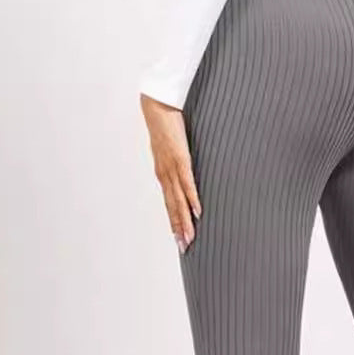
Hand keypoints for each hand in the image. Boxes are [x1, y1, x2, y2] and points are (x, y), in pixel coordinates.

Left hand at [140, 93, 201, 252]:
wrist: (156, 107)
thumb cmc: (165, 125)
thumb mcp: (170, 148)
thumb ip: (177, 161)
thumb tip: (183, 167)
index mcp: (163, 174)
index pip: (169, 203)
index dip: (174, 222)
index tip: (178, 238)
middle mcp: (165, 175)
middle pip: (173, 207)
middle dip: (178, 228)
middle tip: (184, 247)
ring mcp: (172, 169)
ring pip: (179, 201)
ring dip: (184, 221)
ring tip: (190, 237)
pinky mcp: (180, 159)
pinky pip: (187, 184)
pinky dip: (192, 199)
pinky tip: (197, 212)